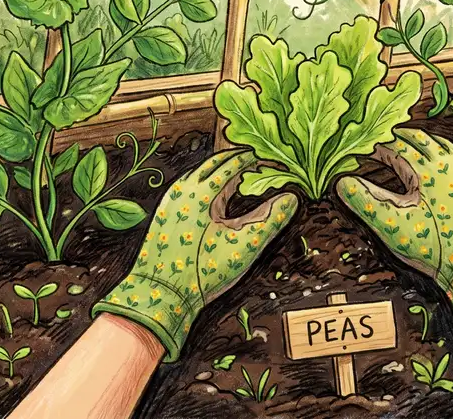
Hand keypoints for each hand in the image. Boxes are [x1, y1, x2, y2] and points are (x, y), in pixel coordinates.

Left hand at [93, 150, 297, 360]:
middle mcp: (182, 189)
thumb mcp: (244, 244)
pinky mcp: (163, 214)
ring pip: (197, 174)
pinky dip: (204, 183)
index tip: (269, 157)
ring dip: (218, 169)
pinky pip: (187, 187)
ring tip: (236, 172)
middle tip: (254, 157)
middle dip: (234, 157)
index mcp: (202, 191)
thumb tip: (292, 197)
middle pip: (212, 163)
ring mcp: (169, 200)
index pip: (233, 163)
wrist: (160, 295)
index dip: (254, 159)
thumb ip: (270, 218)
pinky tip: (213, 196)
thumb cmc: (203, 271)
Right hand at [336, 128, 452, 334]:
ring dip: (416, 140)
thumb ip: (364, 200)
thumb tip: (340, 181)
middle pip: (416, 137)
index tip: (358, 149)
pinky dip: (437, 148)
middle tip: (376, 141)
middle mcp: (447, 159)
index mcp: (425, 167)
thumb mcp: (393, 225)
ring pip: (436, 141)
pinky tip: (431, 158)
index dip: (373, 146)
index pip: (393, 146)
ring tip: (400, 145)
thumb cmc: (434, 247)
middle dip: (394, 138)